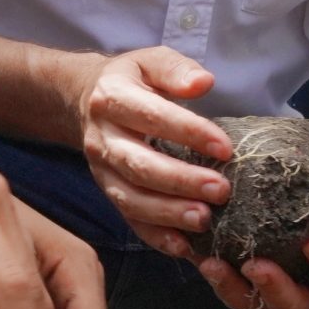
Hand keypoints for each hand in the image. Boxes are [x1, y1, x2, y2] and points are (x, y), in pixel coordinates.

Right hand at [70, 47, 232, 257]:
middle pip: (140, 165)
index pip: (153, 116)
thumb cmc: (131, 80)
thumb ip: (175, 70)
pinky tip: (184, 247)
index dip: (190, 133)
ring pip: (131, 199)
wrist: (83, 100)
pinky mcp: (107, 192)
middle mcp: (103, 138)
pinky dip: (155, 237)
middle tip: (221, 191)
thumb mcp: (149, 61)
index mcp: (113, 98)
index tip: (225, 148)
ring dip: (168, 214)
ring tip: (205, 220)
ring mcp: (101, 170)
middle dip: (181, 181)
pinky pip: (129, 219)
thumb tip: (204, 82)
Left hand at [198, 162, 308, 308]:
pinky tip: (195, 253)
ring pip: (253, 305)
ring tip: (212, 264)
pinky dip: (213, 274)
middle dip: (274, 288)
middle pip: (294, 308)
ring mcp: (277, 302)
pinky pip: (229, 291)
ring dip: (231, 287)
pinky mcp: (250, 294)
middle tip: (254, 265)